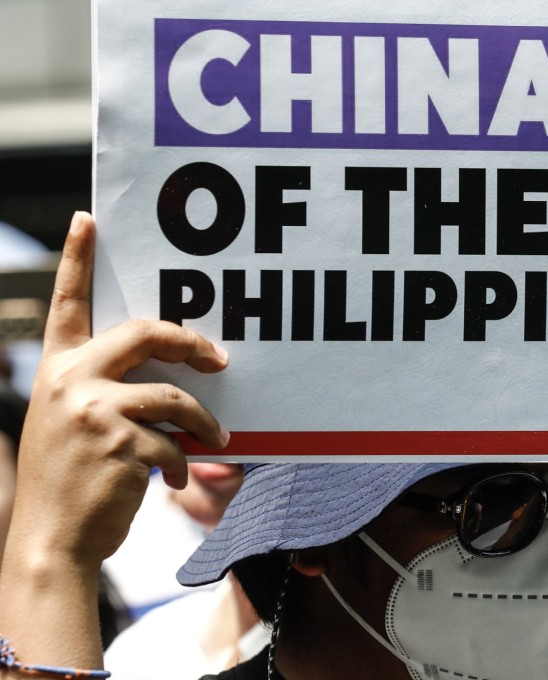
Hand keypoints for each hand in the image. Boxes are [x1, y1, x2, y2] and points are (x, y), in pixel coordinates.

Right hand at [9, 212, 228, 569]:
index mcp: (57, 370)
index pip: (67, 304)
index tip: (87, 220)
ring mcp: (93, 409)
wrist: (51, 541)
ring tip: (219, 438)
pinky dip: (186, 463)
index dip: (78, 260)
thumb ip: (103, 390)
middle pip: (146, 332)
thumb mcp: (71, 424)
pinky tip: (178, 481)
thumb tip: (168, 375)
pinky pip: (175, 442)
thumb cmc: (72, 482)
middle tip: (219, 360)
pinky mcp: (120, 441)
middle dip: (192, 342)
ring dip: (205, 421)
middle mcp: (70, 380)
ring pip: (174, 395)